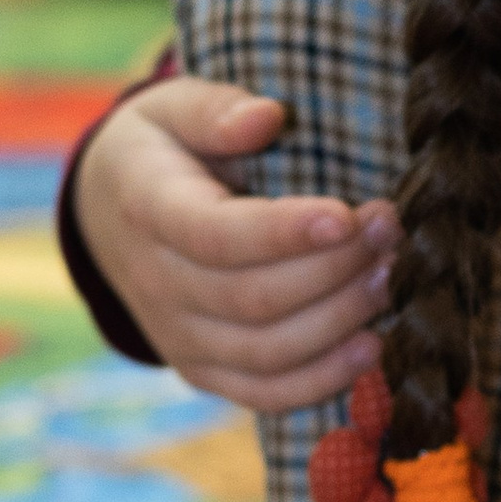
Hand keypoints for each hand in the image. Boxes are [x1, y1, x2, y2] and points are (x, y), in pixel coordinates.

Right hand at [73, 76, 394, 413]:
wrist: (110, 215)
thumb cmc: (162, 150)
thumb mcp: (173, 108)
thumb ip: (216, 110)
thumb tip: (268, 116)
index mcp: (147, 210)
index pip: (214, 236)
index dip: (283, 234)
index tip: (347, 216)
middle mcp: (156, 283)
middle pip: (251, 298)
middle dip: (333, 270)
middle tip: (390, 233)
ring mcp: (176, 336)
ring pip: (265, 351)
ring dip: (339, 322)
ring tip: (390, 277)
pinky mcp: (201, 370)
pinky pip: (263, 392)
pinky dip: (322, 380)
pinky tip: (372, 348)